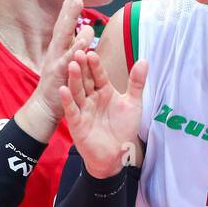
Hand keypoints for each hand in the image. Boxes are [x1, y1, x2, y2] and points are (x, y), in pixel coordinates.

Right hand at [16, 0, 88, 139]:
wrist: (46, 108)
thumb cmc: (60, 82)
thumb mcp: (70, 60)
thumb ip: (78, 44)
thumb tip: (87, 28)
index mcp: (61, 44)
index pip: (68, 19)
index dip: (73, 0)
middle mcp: (57, 48)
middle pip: (64, 21)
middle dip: (71, 2)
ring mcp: (56, 60)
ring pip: (63, 37)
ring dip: (70, 19)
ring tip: (78, 3)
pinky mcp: (59, 75)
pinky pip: (67, 63)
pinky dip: (74, 53)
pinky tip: (83, 43)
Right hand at [59, 47, 146, 178]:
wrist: (118, 154)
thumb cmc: (124, 128)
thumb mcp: (133, 103)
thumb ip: (137, 82)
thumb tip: (144, 60)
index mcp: (104, 91)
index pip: (99, 75)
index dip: (95, 65)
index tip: (92, 52)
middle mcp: (92, 98)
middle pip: (86, 80)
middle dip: (82, 67)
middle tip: (78, 52)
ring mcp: (83, 110)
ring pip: (77, 92)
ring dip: (74, 79)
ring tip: (70, 65)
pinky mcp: (77, 124)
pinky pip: (71, 110)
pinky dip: (67, 101)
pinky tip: (63, 90)